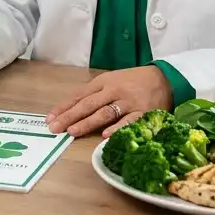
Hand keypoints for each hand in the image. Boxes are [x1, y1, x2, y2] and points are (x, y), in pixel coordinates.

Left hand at [45, 66, 172, 137]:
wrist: (165, 78)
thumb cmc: (134, 81)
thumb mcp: (112, 80)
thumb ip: (95, 93)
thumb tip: (72, 108)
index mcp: (104, 82)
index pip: (80, 95)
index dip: (64, 107)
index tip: (49, 118)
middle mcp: (114, 91)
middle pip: (88, 105)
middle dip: (70, 117)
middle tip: (54, 128)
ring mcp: (129, 102)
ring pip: (104, 114)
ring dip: (87, 123)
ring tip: (72, 131)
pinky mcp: (143, 113)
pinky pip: (128, 122)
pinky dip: (116, 129)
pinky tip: (104, 136)